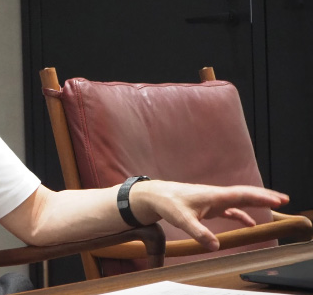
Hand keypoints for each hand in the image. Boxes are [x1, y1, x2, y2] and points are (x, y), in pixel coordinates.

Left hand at [131, 181, 288, 250]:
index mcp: (214, 196)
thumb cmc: (168, 204)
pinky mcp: (208, 206)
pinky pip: (230, 209)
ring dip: (256, 203)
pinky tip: (249, 223)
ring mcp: (213, 200)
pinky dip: (241, 214)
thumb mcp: (182, 220)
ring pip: (239, 200)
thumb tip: (216, 246)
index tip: (277, 201)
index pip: (242, 195)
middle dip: (264, 196)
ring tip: (274, 206)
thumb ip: (199, 233)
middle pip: (245, 194)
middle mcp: (216, 196)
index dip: (260, 197)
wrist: (154, 196)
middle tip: (284, 200)